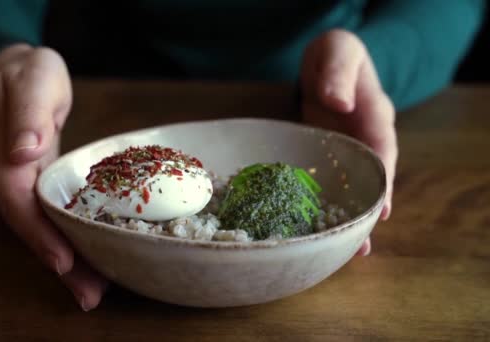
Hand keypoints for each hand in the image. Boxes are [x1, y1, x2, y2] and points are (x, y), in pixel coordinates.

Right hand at [0, 44, 106, 309]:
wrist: (17, 70)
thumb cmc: (29, 73)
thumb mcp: (32, 82)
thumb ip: (27, 116)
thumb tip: (23, 152)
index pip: (19, 204)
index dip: (41, 234)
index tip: (64, 262)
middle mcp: (2, 180)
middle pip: (30, 228)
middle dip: (59, 262)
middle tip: (90, 294)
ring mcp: (16, 187)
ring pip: (40, 230)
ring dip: (66, 261)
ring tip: (94, 290)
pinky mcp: (32, 187)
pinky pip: (48, 220)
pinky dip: (67, 241)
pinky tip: (89, 259)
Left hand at [300, 29, 397, 255]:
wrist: (325, 61)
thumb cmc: (335, 54)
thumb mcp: (339, 52)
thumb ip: (338, 74)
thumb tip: (340, 105)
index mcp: (375, 117)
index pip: (383, 152)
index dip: (383, 182)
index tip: (380, 209)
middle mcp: (365, 140)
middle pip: (372, 181)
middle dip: (367, 214)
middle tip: (360, 247)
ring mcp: (346, 151)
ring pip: (352, 189)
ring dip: (349, 219)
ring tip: (344, 253)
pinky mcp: (326, 157)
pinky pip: (329, 184)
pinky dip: (325, 206)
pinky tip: (316, 229)